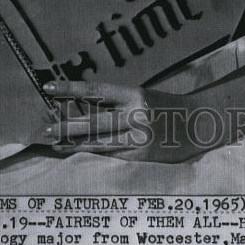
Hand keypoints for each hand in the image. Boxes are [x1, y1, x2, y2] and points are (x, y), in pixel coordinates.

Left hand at [42, 80, 208, 163]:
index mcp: (135, 94)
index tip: (48, 87)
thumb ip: (118, 101)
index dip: (70, 89)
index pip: (96, 90)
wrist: (199, 125)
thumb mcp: (143, 96)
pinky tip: (77, 153)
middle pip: (93, 120)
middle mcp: (135, 115)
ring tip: (53, 143)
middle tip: (45, 127)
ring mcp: (138, 138)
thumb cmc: (166, 107)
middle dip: (66, 124)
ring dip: (74, 143)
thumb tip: (84, 104)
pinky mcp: (140, 157)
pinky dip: (92, 154)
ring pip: (99, 142)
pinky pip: (111, 154)